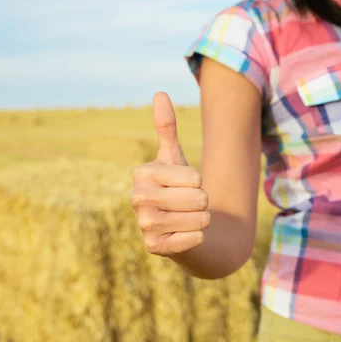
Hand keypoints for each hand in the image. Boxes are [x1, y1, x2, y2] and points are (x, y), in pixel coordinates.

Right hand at [131, 92, 210, 256]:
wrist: (177, 224)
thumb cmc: (176, 187)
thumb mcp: (173, 158)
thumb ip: (166, 128)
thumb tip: (159, 94)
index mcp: (143, 174)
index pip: (195, 178)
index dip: (199, 182)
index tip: (186, 185)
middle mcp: (138, 199)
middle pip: (199, 199)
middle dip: (202, 202)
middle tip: (188, 204)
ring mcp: (144, 225)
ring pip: (199, 220)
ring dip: (202, 220)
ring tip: (188, 218)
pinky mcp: (154, 247)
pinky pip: (194, 239)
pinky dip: (197, 237)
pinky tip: (184, 235)